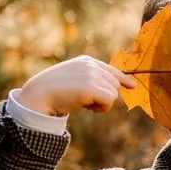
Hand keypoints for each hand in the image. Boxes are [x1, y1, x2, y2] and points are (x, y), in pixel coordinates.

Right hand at [17, 56, 135, 116]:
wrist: (38, 95)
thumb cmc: (53, 91)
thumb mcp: (73, 79)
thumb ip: (90, 80)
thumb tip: (112, 92)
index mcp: (86, 61)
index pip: (111, 69)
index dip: (123, 78)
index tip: (131, 86)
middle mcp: (91, 65)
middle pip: (115, 84)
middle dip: (104, 96)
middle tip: (85, 101)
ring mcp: (92, 74)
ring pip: (114, 93)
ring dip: (101, 103)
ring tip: (82, 102)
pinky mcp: (92, 87)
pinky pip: (110, 100)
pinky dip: (101, 108)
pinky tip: (86, 107)